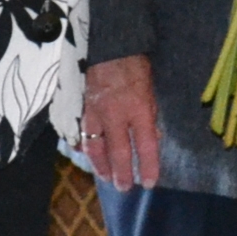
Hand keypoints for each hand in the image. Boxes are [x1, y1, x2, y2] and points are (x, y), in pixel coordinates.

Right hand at [82, 55, 163, 187]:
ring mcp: (96, 113)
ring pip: (96, 147)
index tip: (149, 183)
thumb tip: (153, 140)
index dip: (148, 166)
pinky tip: (88, 157)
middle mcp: (116, 114)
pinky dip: (85, 148)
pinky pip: (83, 134)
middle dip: (122, 173)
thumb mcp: (151, 92)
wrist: (110, 47)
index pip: (146, 145)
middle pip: (119, 152)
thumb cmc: (136, 68)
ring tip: (107, 178)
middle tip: (124, 188)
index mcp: (139, 109)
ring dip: (101, 166)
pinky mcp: (83, 109)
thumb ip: (151, 117)